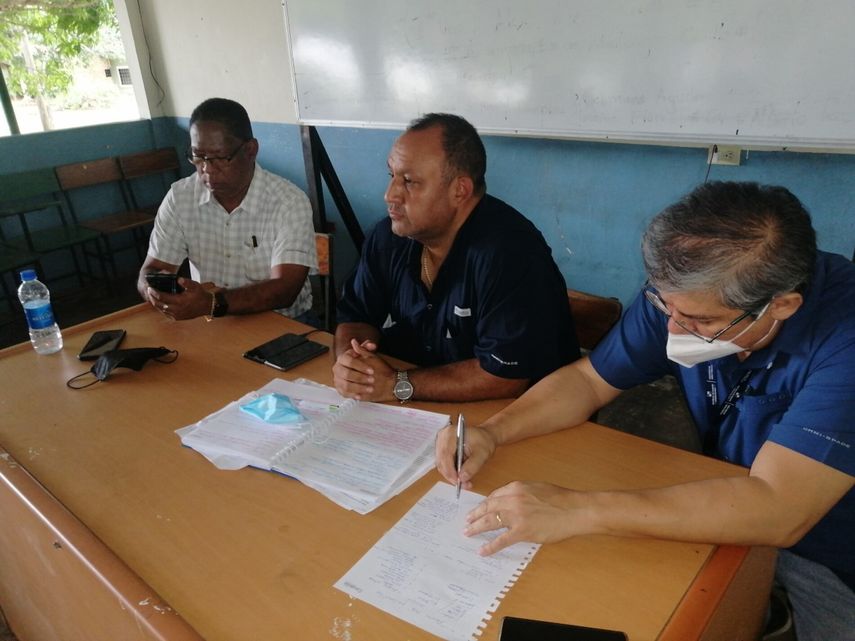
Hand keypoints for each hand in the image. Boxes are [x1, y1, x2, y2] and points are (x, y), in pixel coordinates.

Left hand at [146, 278, 210, 320]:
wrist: (207, 306)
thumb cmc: (201, 295)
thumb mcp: (195, 286)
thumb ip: (186, 282)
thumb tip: (178, 279)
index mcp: (180, 301)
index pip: (162, 297)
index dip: (154, 292)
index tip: (150, 288)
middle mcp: (177, 310)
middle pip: (159, 304)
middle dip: (152, 298)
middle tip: (148, 291)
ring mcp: (177, 315)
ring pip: (161, 310)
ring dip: (156, 303)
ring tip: (152, 297)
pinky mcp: (178, 318)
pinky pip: (166, 314)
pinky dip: (161, 309)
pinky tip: (159, 304)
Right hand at [332, 338, 395, 400]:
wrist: (371, 376)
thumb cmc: (369, 365)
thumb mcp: (370, 355)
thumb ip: (368, 349)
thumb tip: (369, 343)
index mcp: (343, 358)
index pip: (349, 361)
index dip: (361, 366)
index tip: (371, 370)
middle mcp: (338, 368)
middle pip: (346, 374)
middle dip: (360, 377)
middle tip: (372, 379)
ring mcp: (338, 379)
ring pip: (346, 385)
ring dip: (359, 387)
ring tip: (370, 388)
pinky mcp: (340, 389)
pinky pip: (345, 393)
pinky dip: (354, 394)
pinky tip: (361, 395)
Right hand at [435, 423, 497, 489]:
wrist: (484, 436)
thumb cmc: (483, 441)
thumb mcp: (482, 453)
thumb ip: (473, 465)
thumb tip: (462, 478)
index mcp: (450, 433)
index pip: (445, 454)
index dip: (450, 470)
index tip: (458, 481)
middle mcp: (442, 437)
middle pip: (441, 461)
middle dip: (451, 475)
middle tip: (464, 485)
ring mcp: (440, 444)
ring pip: (442, 465)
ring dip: (452, 476)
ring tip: (465, 482)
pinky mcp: (442, 450)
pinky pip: (444, 464)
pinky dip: (452, 472)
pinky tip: (461, 477)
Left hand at [464, 481, 580, 555]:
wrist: (575, 510)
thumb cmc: (560, 499)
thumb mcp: (537, 488)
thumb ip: (521, 493)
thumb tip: (509, 502)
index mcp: (516, 487)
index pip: (494, 496)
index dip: (485, 504)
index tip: (479, 510)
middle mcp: (512, 499)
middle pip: (487, 507)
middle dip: (474, 515)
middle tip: (467, 521)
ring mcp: (516, 516)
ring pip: (489, 521)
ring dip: (476, 528)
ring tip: (468, 532)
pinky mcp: (522, 531)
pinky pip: (501, 540)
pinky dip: (490, 546)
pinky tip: (483, 551)